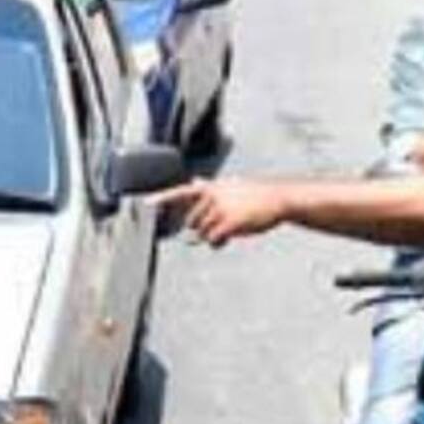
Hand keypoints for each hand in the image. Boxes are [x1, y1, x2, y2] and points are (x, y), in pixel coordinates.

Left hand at [152, 180, 288, 247]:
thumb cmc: (255, 193)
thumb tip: (194, 181)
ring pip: (202, 234)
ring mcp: (219, 209)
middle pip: (191, 222)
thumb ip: (208, 186)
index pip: (181, 192)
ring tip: (231, 227)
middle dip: (204, 227)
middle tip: (223, 223)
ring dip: (214, 236)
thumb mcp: (230, 185)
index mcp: (210, 187)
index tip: (145, 204)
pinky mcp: (228, 222)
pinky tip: (229, 237)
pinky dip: (218, 242)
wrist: (278, 198)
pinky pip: (212, 240)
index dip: (162, 198)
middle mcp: (211, 196)